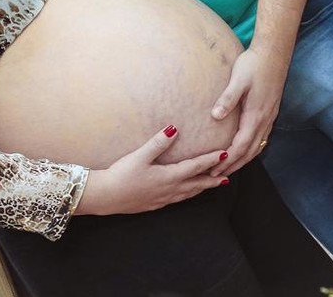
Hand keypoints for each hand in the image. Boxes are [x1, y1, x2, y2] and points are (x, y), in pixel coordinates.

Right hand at [74, 126, 228, 215]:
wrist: (105, 197)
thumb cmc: (121, 175)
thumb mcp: (140, 156)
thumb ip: (158, 142)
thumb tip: (174, 128)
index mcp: (168, 177)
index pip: (195, 167)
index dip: (211, 160)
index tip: (224, 154)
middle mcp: (169, 190)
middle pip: (196, 184)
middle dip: (212, 180)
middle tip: (227, 177)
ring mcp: (162, 199)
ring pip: (187, 194)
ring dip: (200, 188)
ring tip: (211, 185)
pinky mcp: (154, 204)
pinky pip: (177, 199)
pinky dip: (187, 195)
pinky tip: (183, 193)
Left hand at [209, 47, 289, 176]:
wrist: (274, 53)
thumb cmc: (254, 64)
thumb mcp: (238, 80)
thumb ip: (228, 98)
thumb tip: (216, 116)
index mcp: (256, 115)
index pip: (241, 146)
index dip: (227, 160)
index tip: (214, 170)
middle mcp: (265, 120)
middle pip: (250, 152)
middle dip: (234, 165)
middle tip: (217, 176)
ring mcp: (269, 117)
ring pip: (257, 146)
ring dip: (243, 159)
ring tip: (228, 167)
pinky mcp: (270, 112)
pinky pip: (261, 138)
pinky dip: (251, 149)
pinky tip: (244, 148)